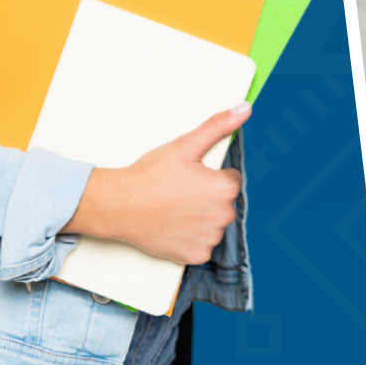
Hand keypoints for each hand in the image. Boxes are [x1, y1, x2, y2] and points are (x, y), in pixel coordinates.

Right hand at [67, 104, 248, 263]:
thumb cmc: (151, 175)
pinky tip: (173, 224)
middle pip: (223, 202)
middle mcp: (223, 217)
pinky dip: (190, 237)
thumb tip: (245, 109)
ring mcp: (209, 239)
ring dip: (200, 216)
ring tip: (173, 206)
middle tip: (178, 189)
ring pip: (212, 223)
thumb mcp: (185, 145)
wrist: (120, 205)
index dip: (210, 175)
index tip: (190, 175)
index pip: (231, 179)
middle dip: (206, 195)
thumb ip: (218, 126)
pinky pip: (201, 245)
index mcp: (224, 188)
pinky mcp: (195, 255)